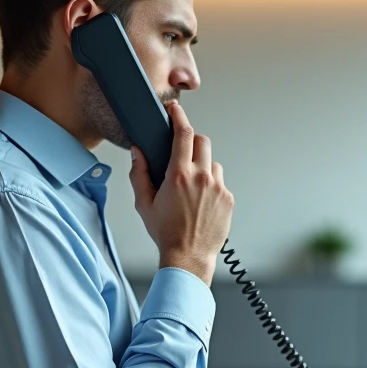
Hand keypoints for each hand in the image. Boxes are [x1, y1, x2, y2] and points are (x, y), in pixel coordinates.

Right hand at [129, 101, 233, 285]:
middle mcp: (201, 178)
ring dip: (202, 166)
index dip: (179, 117)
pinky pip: (220, 182)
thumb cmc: (166, 233)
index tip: (175, 110)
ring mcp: (218, 188)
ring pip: (212, 162)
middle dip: (191, 141)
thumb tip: (138, 153)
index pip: (183, 134)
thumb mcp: (144, 204)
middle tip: (182, 152)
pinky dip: (210, 185)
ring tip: (191, 186)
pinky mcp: (228, 199)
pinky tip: (200, 202)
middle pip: (202, 141)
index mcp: (179, 176)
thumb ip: (139, 174)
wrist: (188, 257)